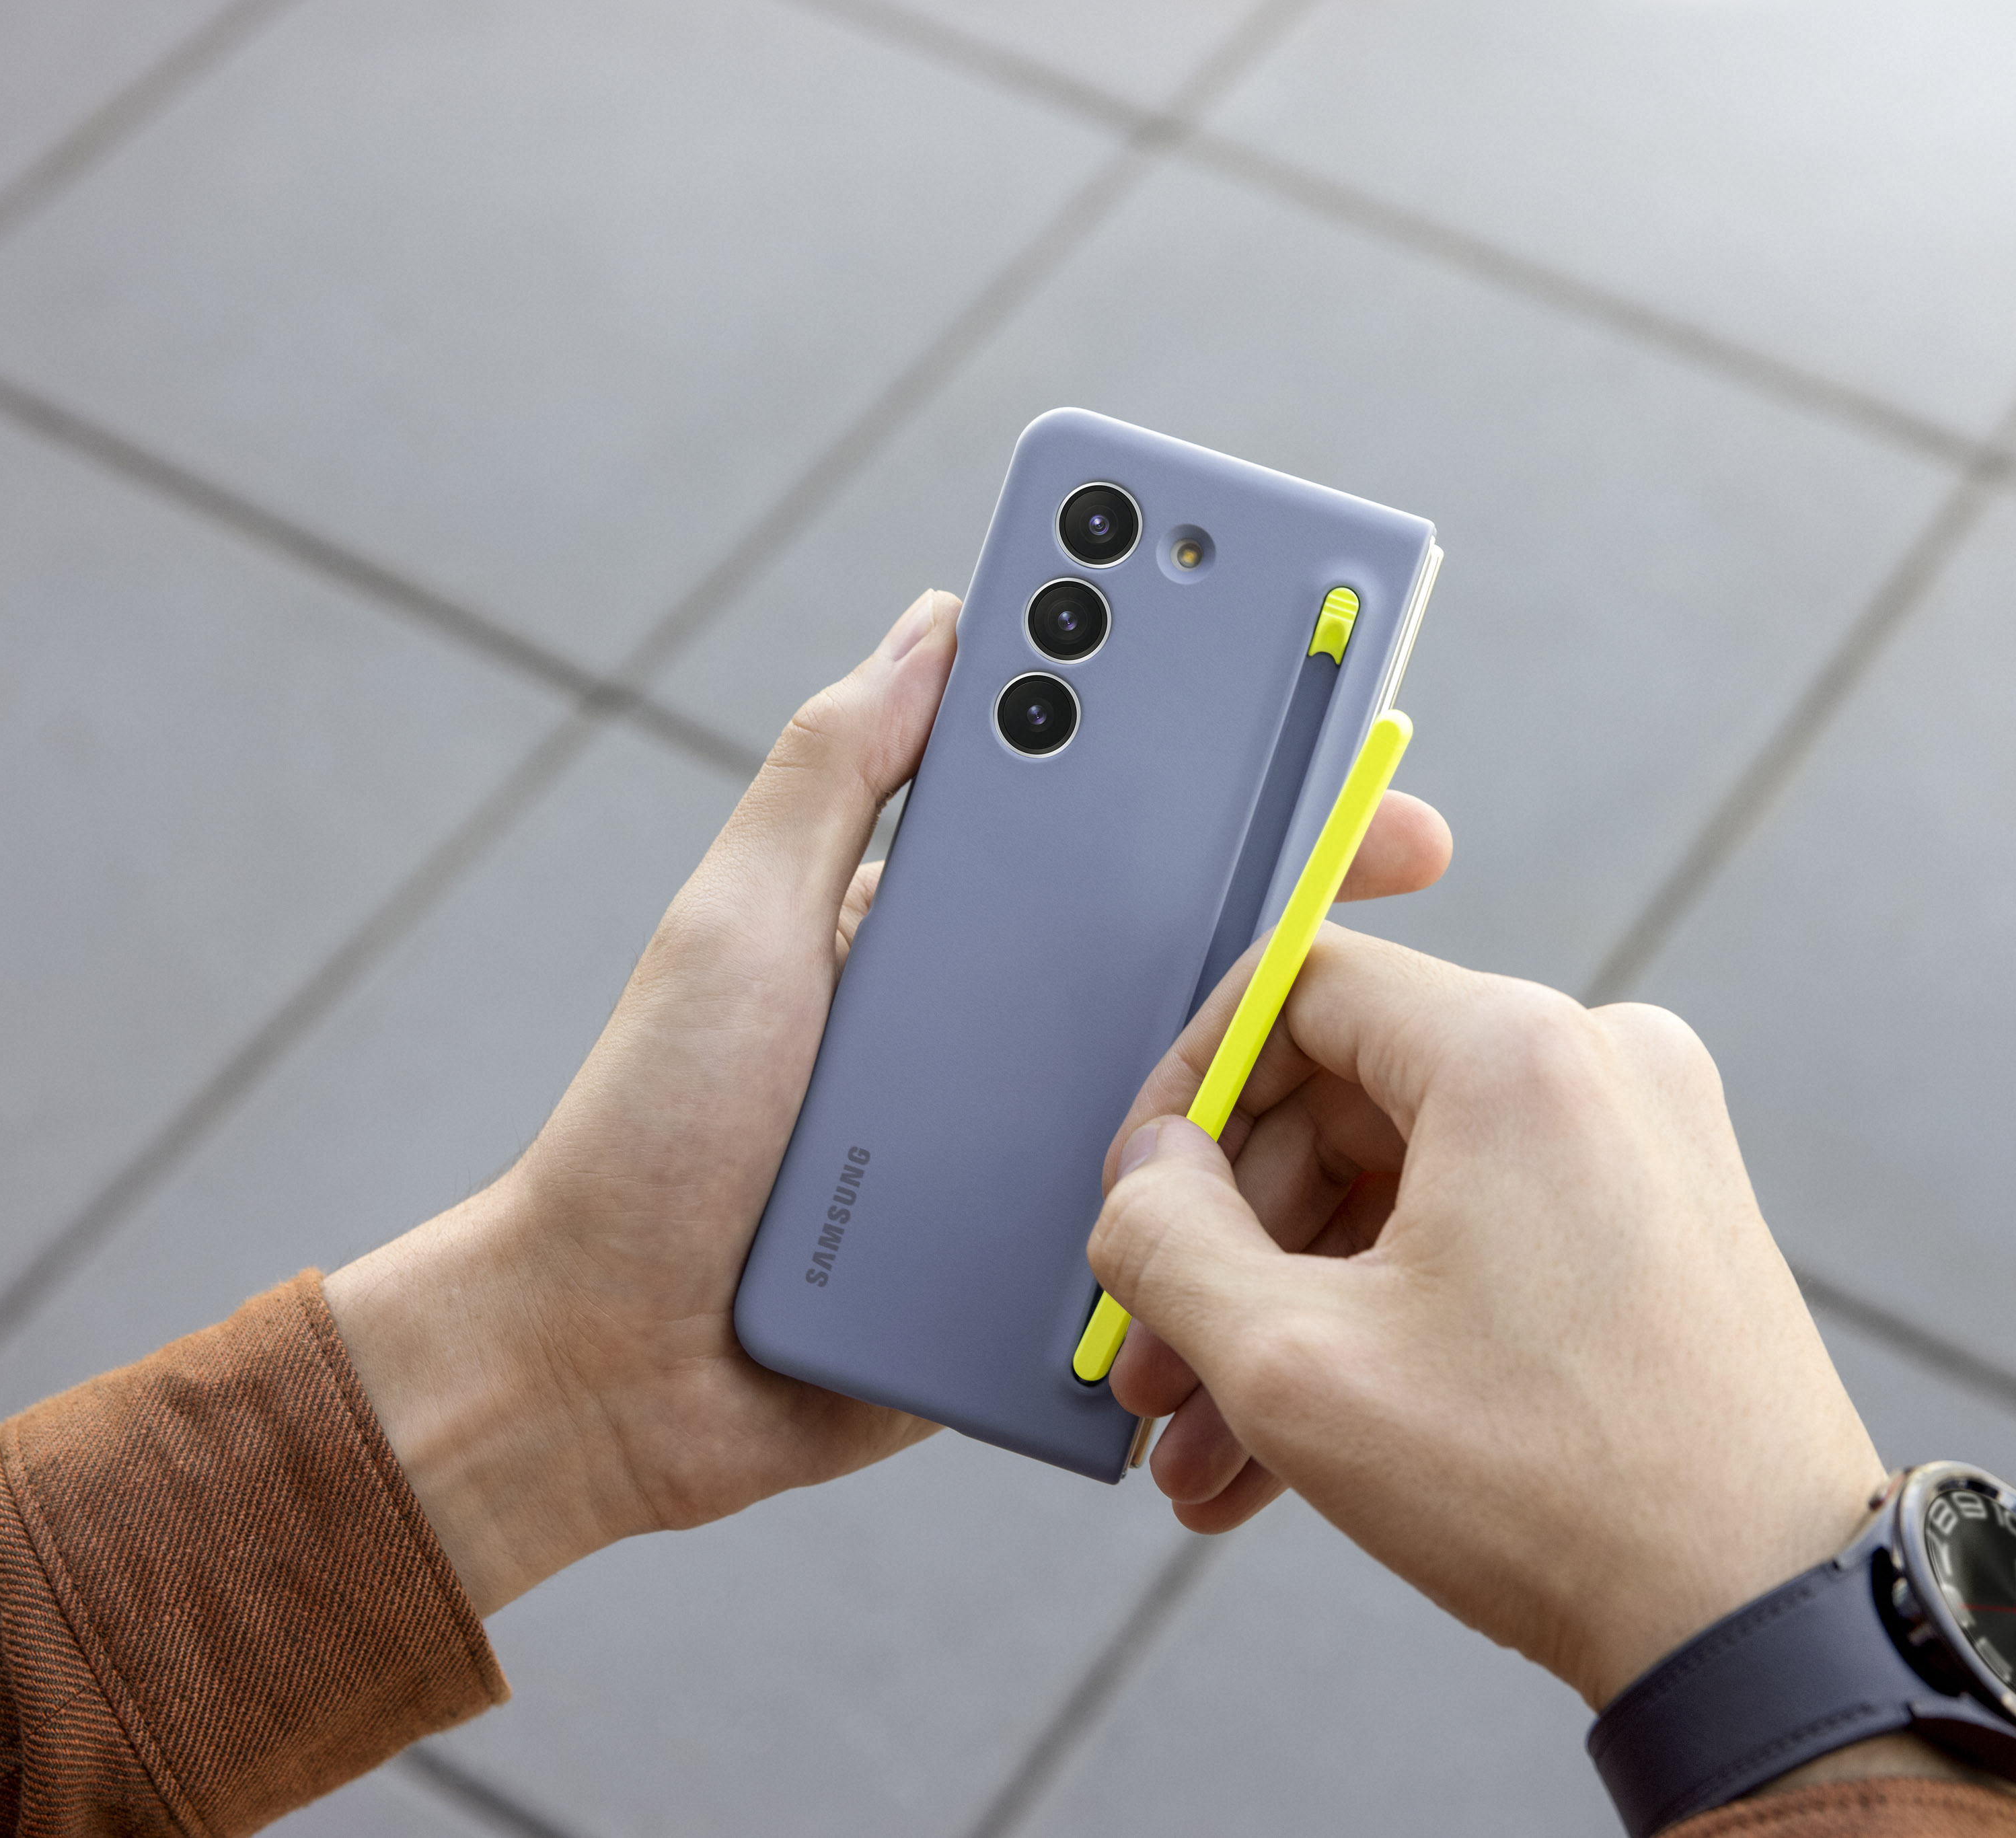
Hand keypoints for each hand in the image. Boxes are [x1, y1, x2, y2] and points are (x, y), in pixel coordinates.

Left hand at [326, 592, 1453, 1613]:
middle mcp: (1004, 1028)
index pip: (1095, 821)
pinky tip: (1313, 1185)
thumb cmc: (651, 1136)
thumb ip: (833, 773)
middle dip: (1296, 893)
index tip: (1306, 706)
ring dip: (1282, 1058)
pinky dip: (1234, 1209)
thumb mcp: (736, 924)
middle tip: (1400, 854)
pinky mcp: (1047, 1270)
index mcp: (941, 928)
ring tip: (1372, 1021)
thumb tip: (941, 618)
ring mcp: (1035, 1149)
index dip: (1202, 758)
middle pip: (1178, 948)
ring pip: (1197, 1093)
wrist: (614, 1371)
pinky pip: (1166, 1231)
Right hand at [1085, 927, 1884, 1708]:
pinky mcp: (1666, 1225)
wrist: (1758, 1617)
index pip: (1298, 986)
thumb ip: (1167, 1240)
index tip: (1139, 1196)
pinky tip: (1294, 1453)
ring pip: (1407, 1188)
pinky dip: (1390, 1322)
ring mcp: (1647, 1146)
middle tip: (1153, 1367)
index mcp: (1515, 1052)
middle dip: (1230, 1247)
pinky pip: (1483, 1235)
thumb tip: (1144, 1173)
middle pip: (1347, 1100)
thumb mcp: (1293, 1364)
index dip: (1189, 1090)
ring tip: (1210, 1451)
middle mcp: (1599, 1066)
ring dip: (1294, 1312)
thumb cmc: (1546, 1490)